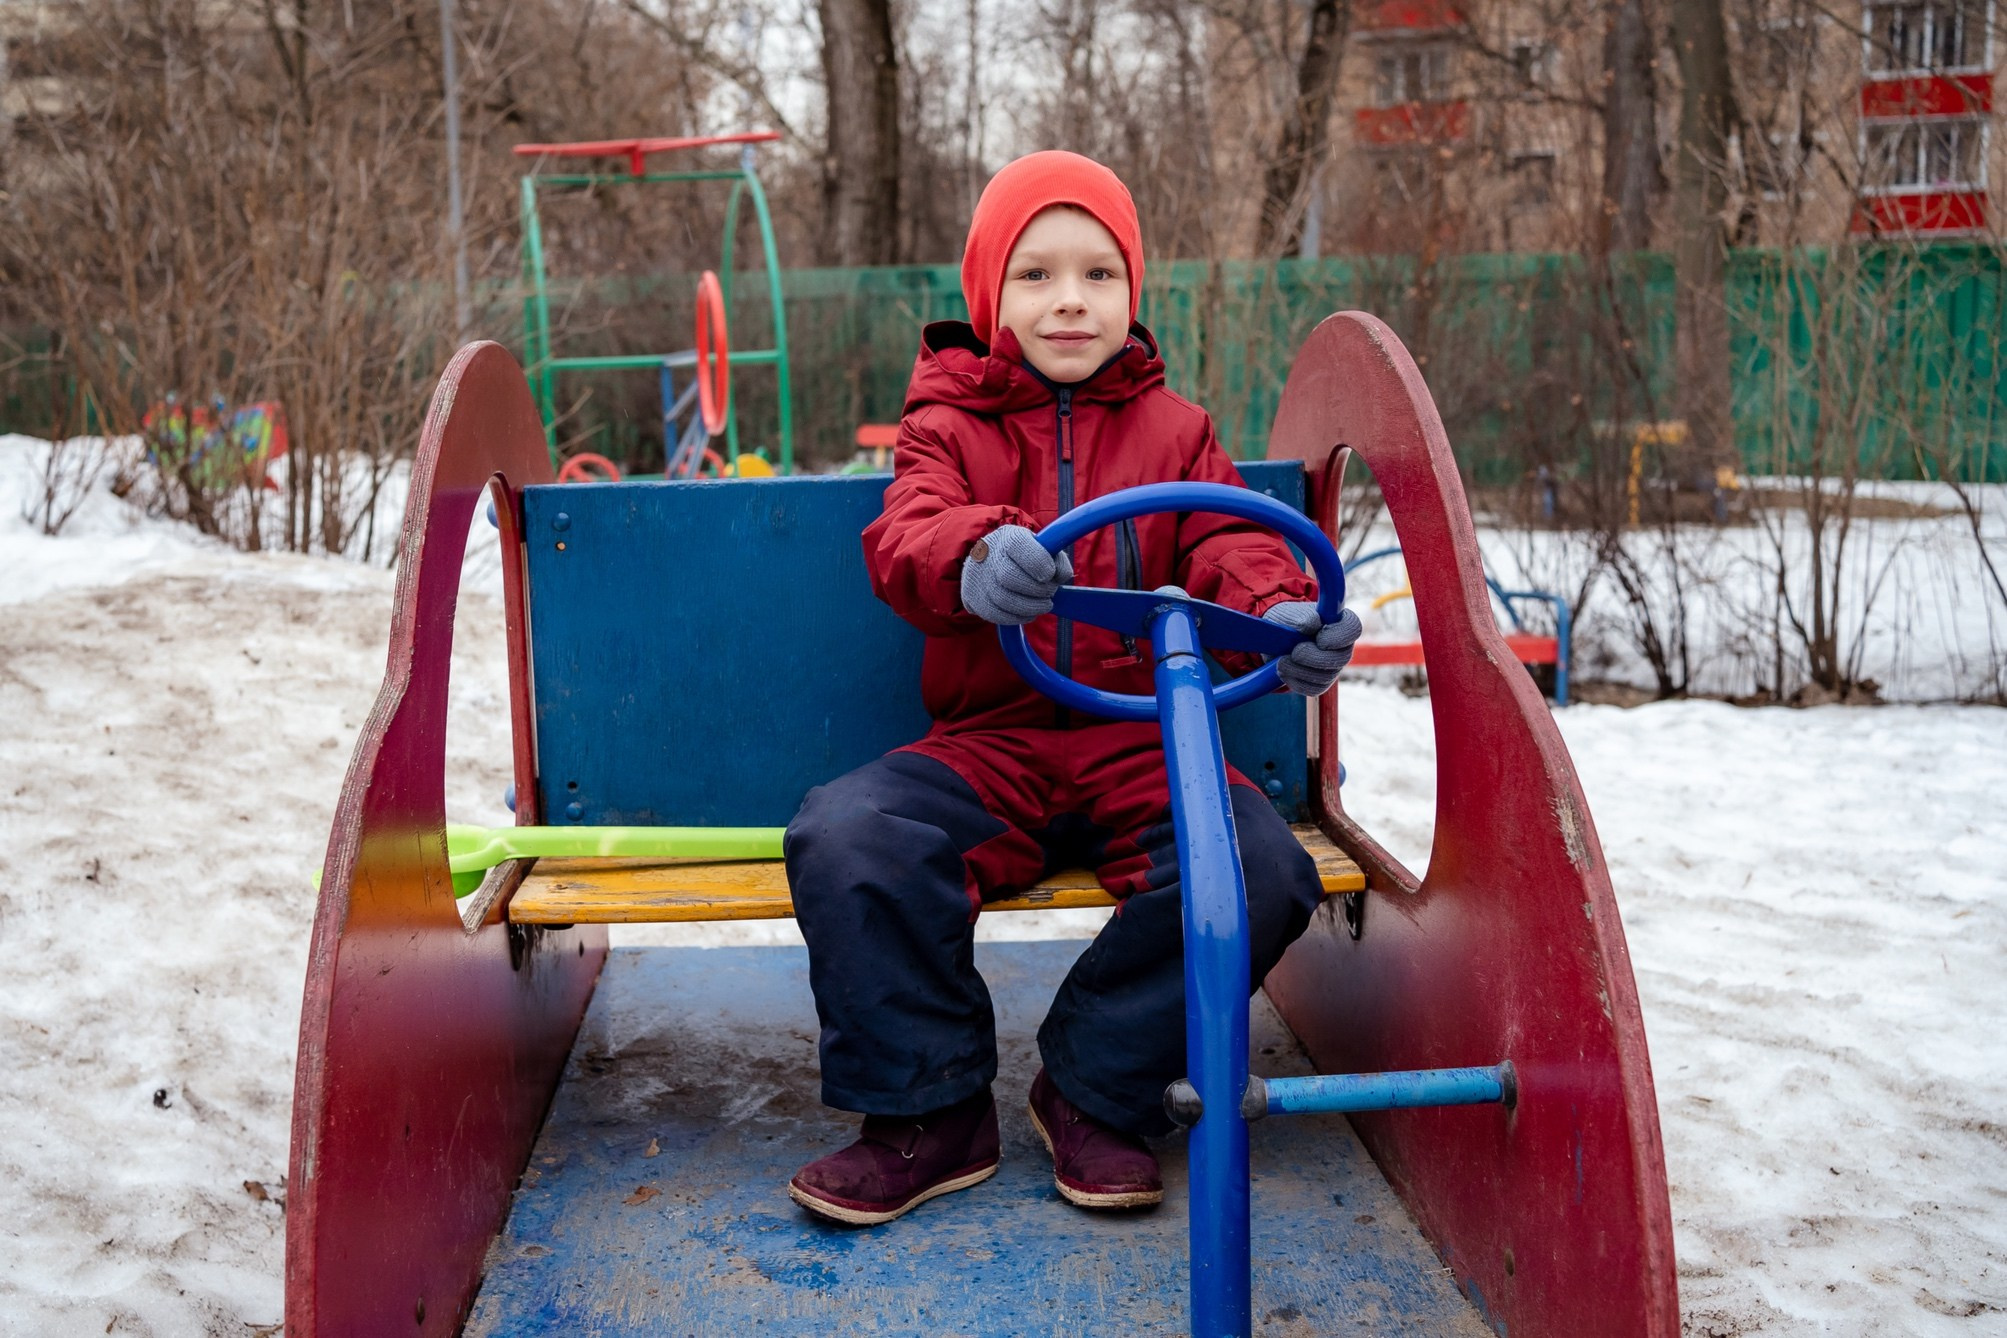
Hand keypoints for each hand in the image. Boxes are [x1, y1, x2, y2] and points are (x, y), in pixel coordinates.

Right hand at [960, 524, 1074, 624]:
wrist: (990, 564)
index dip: (1038, 562)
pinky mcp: (971, 598)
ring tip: (1043, 604)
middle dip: (1037, 590)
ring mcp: (976, 577)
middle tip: (1049, 593)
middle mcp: (987, 554)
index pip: (1019, 545)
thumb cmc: (1024, 557)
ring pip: (1003, 600)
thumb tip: (1060, 576)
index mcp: (1007, 536)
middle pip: (1009, 576)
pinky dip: (1017, 617)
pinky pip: (996, 615)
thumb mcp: (1041, 548)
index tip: (1049, 575)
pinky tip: (1028, 613)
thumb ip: (1056, 558)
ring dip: (1030, 607)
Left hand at [1261, 601, 1361, 696]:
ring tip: (1282, 660)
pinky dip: (1295, 680)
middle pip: (1342, 658)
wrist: (1275, 640)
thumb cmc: (1287, 622)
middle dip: (1315, 657)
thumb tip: (1312, 624)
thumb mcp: (1289, 615)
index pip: (1352, 628)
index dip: (1339, 636)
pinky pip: (1313, 688)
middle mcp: (1341, 647)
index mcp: (1340, 623)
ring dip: (1300, 670)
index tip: (1320, 638)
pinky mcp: (1320, 683)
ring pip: (1326, 676)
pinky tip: (1283, 670)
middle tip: (1296, 652)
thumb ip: (1301, 616)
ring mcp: (1333, 667)